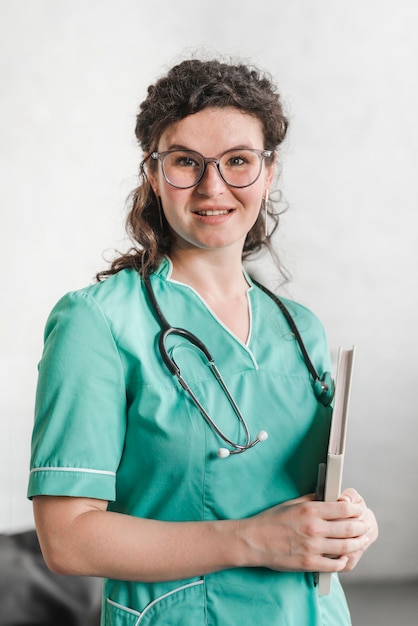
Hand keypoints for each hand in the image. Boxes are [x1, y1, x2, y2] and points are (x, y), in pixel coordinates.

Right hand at [238, 491, 374, 573]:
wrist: (253, 541)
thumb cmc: (270, 520)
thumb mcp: (292, 503)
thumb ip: (312, 500)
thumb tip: (328, 497)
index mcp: (310, 511)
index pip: (344, 509)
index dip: (357, 510)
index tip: (360, 510)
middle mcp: (314, 529)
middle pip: (349, 528)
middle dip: (362, 527)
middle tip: (365, 526)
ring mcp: (312, 548)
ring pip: (346, 547)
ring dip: (358, 543)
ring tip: (362, 540)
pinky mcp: (309, 564)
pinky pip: (334, 565)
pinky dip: (343, 561)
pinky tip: (345, 557)